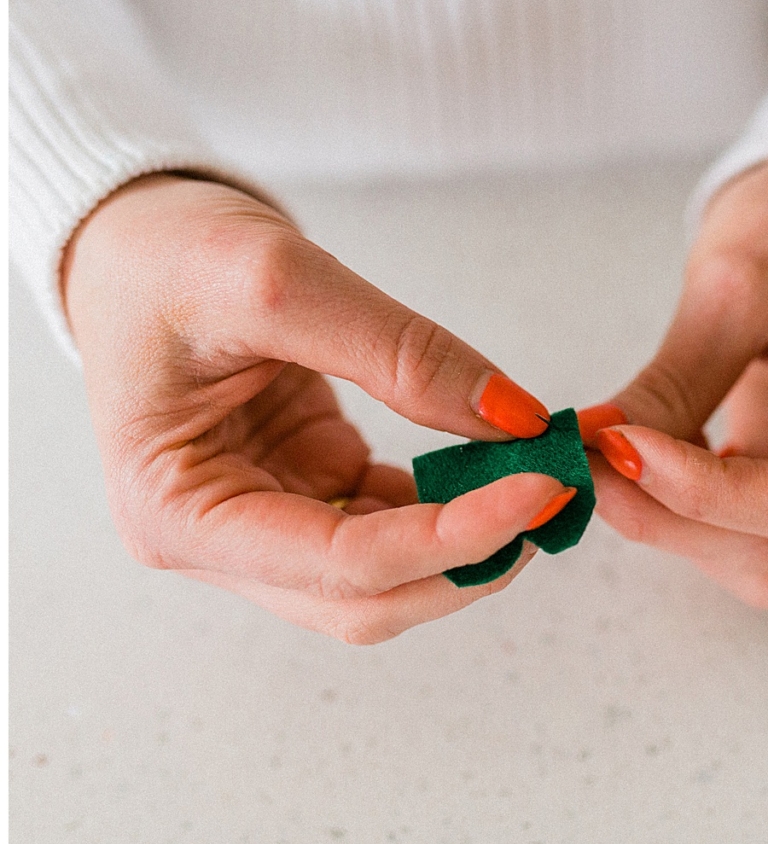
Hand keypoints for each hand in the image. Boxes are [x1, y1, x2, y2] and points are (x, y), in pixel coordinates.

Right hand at [63, 174, 565, 642]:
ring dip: (467, 541)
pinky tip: (494, 467)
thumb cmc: (170, 259)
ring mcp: (264, 526)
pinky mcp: (303, 494)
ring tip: (536, 478)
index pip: (340, 563)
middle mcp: (218, 543)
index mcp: (180, 514)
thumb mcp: (281, 283)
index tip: (540, 488)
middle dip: (468, 558)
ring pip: (386, 576)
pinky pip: (389, 524)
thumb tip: (516, 418)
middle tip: (554, 493)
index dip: (451, 538)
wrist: (137, 246)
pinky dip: (448, 506)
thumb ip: (403, 356)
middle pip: (367, 596)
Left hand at [581, 151, 767, 607]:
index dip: (703, 494)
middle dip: (669, 513)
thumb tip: (603, 445)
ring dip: (669, 524)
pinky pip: (729, 529)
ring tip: (606, 459)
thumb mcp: (741, 279)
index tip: (617, 451)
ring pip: (748, 554)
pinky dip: (673, 508)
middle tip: (583, 461)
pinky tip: (635, 457)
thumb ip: (679, 377)